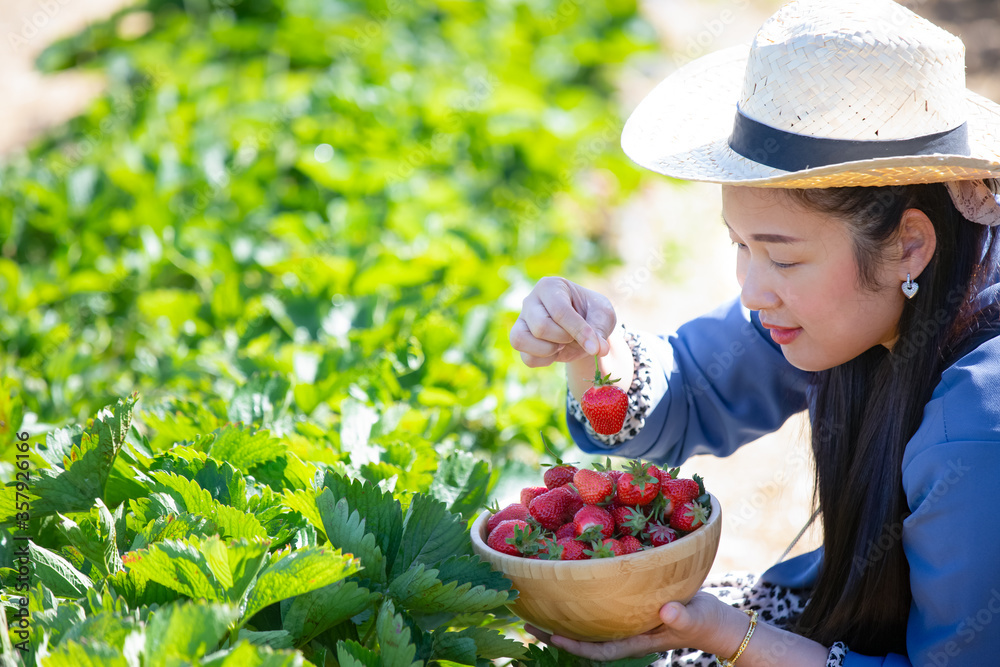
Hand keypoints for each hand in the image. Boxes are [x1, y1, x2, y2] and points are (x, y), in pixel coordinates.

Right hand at [509, 277, 616, 367]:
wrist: (585, 326)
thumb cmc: (592, 313)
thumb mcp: (603, 316)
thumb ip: (600, 331)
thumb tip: (599, 350)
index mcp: (550, 286)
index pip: (559, 311)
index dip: (578, 331)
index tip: (595, 347)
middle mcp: (530, 300)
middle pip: (540, 327)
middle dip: (564, 338)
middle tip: (574, 336)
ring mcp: (521, 320)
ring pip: (521, 339)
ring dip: (548, 349)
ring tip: (562, 344)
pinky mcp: (519, 339)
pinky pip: (526, 358)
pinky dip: (544, 360)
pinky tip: (556, 352)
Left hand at [524, 592, 728, 660]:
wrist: (715, 620)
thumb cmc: (706, 620)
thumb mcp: (697, 616)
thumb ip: (682, 616)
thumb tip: (666, 612)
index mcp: (638, 640)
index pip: (601, 649)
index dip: (575, 645)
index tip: (551, 635)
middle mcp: (627, 633)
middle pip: (586, 638)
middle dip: (556, 633)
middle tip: (525, 621)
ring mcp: (627, 622)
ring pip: (589, 624)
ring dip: (564, 617)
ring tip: (536, 606)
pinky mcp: (630, 608)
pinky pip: (600, 609)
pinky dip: (582, 602)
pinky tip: (567, 590)